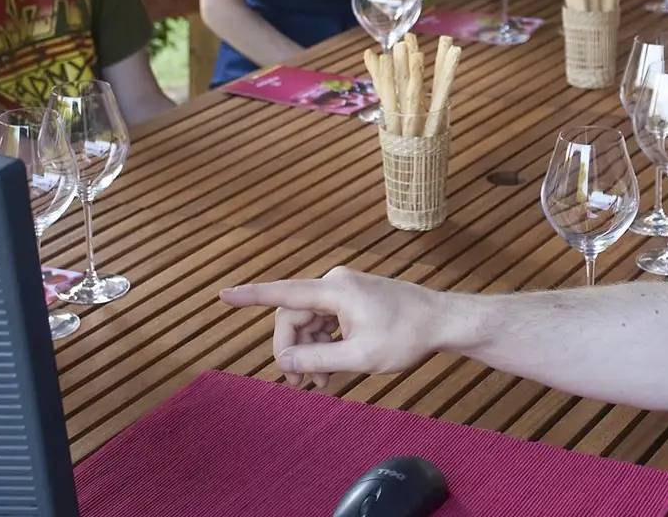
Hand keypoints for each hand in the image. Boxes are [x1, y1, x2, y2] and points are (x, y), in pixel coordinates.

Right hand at [219, 266, 449, 388]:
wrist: (443, 321)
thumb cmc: (407, 337)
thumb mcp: (359, 357)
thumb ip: (318, 360)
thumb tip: (284, 361)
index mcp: (335, 290)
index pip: (282, 293)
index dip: (250, 296)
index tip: (223, 295)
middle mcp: (336, 282)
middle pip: (295, 315)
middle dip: (293, 349)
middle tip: (301, 385)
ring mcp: (346, 287)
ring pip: (311, 320)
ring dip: (311, 350)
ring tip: (322, 383)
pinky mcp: (355, 296)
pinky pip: (327, 318)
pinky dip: (325, 342)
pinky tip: (333, 367)